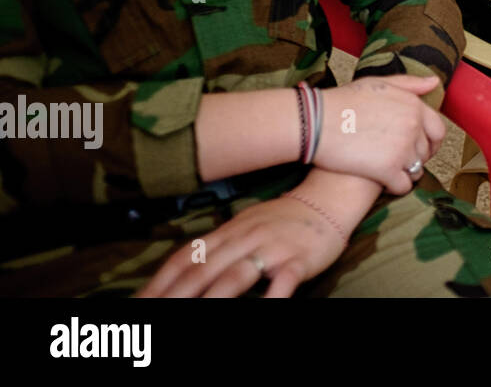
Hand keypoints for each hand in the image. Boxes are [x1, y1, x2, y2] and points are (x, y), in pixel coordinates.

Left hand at [138, 194, 347, 297]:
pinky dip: (270, 298)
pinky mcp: (299, 259)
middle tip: (152, 314)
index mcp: (228, 231)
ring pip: (236, 276)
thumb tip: (185, 269)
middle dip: (174, 296)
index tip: (138, 301)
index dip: (159, 281)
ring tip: (194, 317)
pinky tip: (263, 310)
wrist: (329, 197)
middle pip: (203, 270)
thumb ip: (219, 246)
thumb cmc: (284, 218)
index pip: (185, 257)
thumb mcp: (246, 224)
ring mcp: (271, 248)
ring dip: (212, 300)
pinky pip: (282, 280)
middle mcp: (244, 238)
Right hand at [314, 75, 445, 195]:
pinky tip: (382, 183)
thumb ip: (409, 84)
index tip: (420, 148)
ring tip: (388, 171)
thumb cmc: (343, 101)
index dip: (430, 142)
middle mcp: (413, 126)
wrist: (315, 121)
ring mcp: (402, 149)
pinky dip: (395, 187)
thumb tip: (435, 83)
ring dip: (406, 173)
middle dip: (417, 158)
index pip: (438, 130)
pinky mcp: (387, 170)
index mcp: (414, 106)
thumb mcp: (378, 84)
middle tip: (399, 160)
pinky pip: (403, 186)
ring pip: (417, 170)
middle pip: (426, 152)